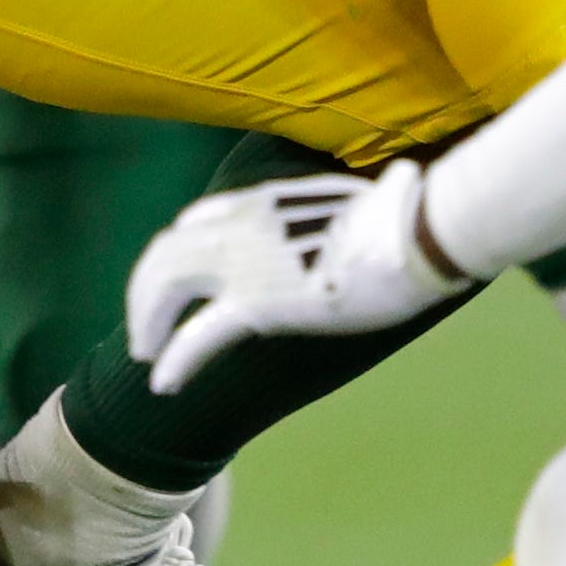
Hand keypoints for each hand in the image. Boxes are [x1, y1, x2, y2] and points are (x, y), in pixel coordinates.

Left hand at [127, 154, 466, 390]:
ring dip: (147, 324)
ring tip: (148, 355)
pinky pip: (196, 334)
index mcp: (261, 201)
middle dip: (146, 294)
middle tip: (147, 330)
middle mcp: (241, 226)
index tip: (176, 282)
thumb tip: (404, 181)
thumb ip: (356, 198)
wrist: (420, 232)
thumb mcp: (371, 194)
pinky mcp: (257, 303)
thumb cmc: (411, 214)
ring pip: (164, 290)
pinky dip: (174, 360)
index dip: (177, 254)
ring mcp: (243, 262)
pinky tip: (163, 385)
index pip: (195, 222)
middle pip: (165, 255)